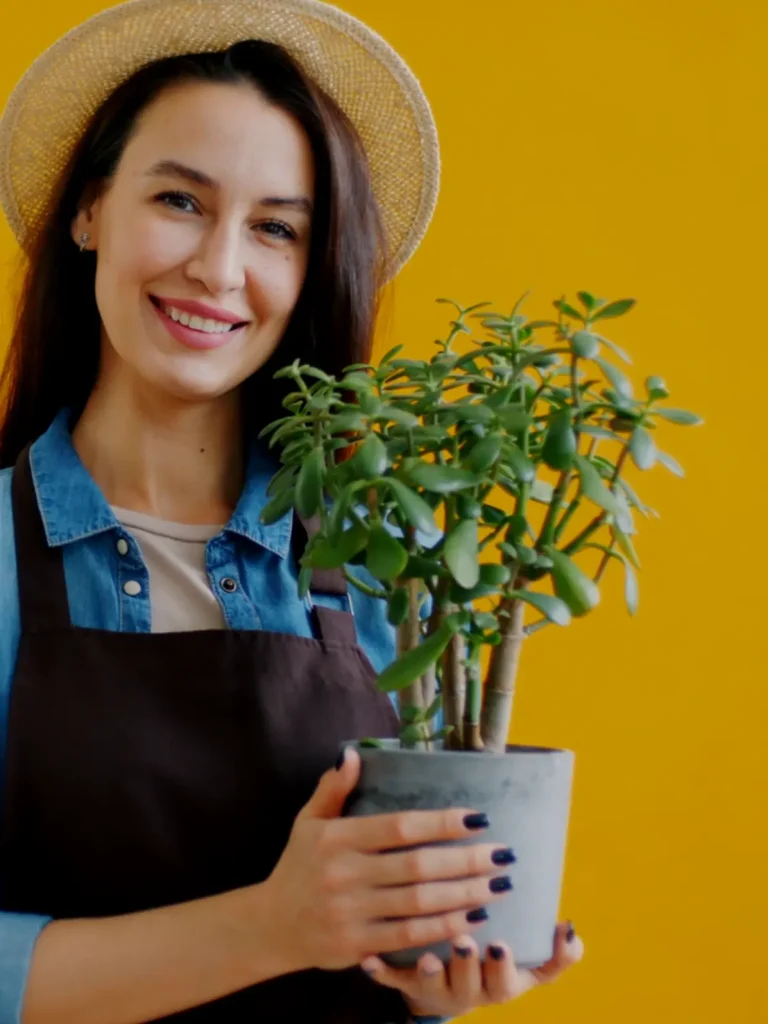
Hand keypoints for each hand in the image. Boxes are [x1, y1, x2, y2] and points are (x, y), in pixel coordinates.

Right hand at [261, 747, 515, 973]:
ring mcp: (350, 913)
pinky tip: (473, 918)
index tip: (478, 818)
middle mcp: (344, 874)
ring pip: (419, 903)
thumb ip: (333, 789)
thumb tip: (354, 755)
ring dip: (464, 894)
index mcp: (336, 839)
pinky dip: (444, 928)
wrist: (270, 926)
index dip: (441, 822)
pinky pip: (408, 936)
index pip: (399, 827)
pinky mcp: (356, 946)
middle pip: (417, 866)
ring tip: (498, 885)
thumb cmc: (298, 866)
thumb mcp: (308, 821)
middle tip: (503, 854)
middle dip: (466, 860)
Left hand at [360, 921, 583, 1019]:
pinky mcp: (407, 983)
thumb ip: (557, 953)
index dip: (505, 968)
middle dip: (468, 965)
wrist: (453, 983)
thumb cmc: (495, 960)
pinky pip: (392, 981)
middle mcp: (469, 989)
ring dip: (430, 972)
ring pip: (433, 986)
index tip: (502, 945)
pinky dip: (381, 972)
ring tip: (426, 957)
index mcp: (501, 982)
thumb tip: (570, 929)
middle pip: (470, 985)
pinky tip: (367, 960)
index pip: (509, 982)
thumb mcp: (530, 962)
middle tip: (464, 941)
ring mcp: (437, 987)